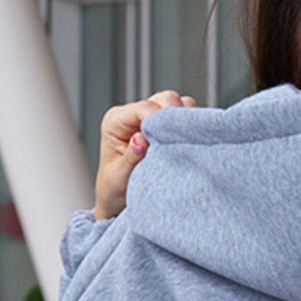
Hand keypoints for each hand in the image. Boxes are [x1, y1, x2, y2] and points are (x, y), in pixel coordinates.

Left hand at [94, 89, 194, 218]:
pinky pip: (183, 117)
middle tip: (179, 144)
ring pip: (177, 104)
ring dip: (182, 123)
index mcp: (115, 120)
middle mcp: (133, 114)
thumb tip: (140, 139)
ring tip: (181, 146)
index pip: (145, 108)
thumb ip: (131, 157)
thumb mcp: (119, 177)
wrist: (118, 201)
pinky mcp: (163, 126)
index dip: (161, 121)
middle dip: (175, 119)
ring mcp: (150, 118)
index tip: (170, 141)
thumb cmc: (114, 189)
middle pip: (165, 100)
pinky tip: (185, 144)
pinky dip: (187, 128)